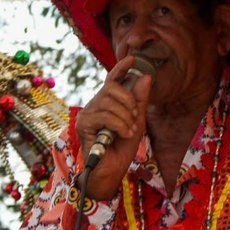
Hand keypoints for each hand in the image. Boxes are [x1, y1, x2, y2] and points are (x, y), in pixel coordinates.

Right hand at [74, 55, 151, 199]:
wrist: (112, 170)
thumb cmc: (122, 147)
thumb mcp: (137, 121)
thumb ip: (140, 101)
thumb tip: (145, 76)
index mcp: (108, 103)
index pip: (112, 80)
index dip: (121, 68)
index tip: (132, 59)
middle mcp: (95, 105)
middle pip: (112, 87)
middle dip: (128, 101)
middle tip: (134, 118)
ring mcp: (87, 114)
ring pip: (109, 102)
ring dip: (125, 117)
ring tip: (128, 131)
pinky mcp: (83, 124)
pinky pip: (104, 115)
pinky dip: (118, 124)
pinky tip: (122, 134)